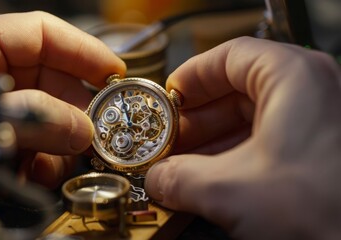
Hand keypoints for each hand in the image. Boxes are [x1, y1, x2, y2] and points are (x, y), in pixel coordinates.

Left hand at [0, 11, 125, 187]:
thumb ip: (33, 119)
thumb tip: (85, 130)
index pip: (41, 33)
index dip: (83, 50)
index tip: (115, 73)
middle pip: (52, 76)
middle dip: (75, 108)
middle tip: (96, 133)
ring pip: (51, 112)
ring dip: (61, 140)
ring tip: (54, 162)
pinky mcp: (3, 134)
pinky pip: (40, 139)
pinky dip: (47, 158)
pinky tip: (38, 172)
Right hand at [145, 37, 340, 238]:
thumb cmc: (326, 212)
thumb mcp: (230, 192)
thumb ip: (179, 179)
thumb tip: (158, 179)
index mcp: (295, 78)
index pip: (230, 57)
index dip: (191, 77)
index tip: (167, 99)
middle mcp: (312, 94)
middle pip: (238, 91)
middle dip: (197, 120)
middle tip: (169, 142)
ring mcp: (319, 124)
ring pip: (252, 121)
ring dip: (212, 145)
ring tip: (183, 168)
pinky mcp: (321, 155)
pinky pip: (268, 146)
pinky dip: (235, 161)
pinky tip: (211, 182)